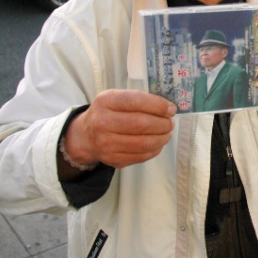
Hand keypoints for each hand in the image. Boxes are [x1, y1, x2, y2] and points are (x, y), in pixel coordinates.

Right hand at [58, 90, 175, 179]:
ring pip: (143, 143)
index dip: (158, 106)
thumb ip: (139, 100)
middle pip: (141, 124)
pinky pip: (140, 156)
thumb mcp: (117, 98)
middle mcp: (102, 122)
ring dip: (161, 138)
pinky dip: (154, 149)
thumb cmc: (109, 112)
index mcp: (106, 101)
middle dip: (162, 124)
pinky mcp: (113, 159)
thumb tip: (168, 109)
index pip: (136, 101)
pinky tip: (158, 143)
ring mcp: (106, 143)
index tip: (171, 109)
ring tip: (167, 133)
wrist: (86, 135)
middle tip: (170, 123)